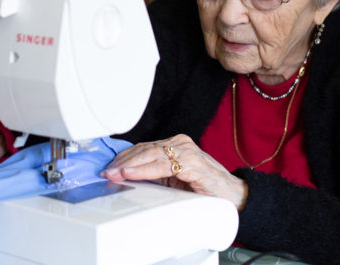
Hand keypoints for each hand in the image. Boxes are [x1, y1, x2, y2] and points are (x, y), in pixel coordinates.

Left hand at [101, 134, 247, 211]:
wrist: (232, 196)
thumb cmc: (203, 188)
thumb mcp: (173, 179)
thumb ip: (155, 174)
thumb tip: (126, 176)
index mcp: (174, 144)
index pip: (143, 147)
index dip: (124, 157)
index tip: (109, 166)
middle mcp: (180, 143)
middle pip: (144, 149)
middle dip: (123, 161)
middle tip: (107, 171)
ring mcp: (187, 151)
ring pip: (151, 154)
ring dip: (129, 165)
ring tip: (115, 173)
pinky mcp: (193, 163)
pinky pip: (163, 166)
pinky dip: (145, 170)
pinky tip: (132, 173)